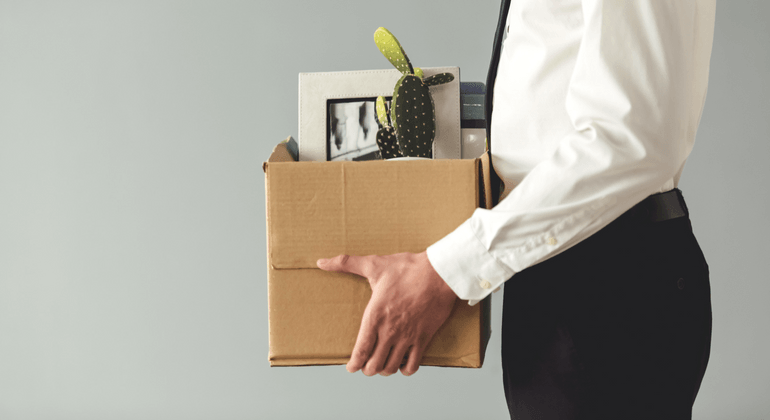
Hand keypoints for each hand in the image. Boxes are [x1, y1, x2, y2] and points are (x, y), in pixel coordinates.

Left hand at [316, 251, 456, 375]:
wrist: (439, 273)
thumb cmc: (407, 268)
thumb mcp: (374, 264)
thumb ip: (345, 263)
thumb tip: (321, 262)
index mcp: (374, 316)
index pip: (360, 350)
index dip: (354, 364)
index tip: (351, 368)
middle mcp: (389, 331)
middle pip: (374, 365)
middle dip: (368, 368)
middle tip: (366, 365)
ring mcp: (407, 336)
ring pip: (391, 367)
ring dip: (385, 370)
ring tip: (382, 365)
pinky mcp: (423, 338)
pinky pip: (413, 365)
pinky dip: (405, 369)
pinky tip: (402, 363)